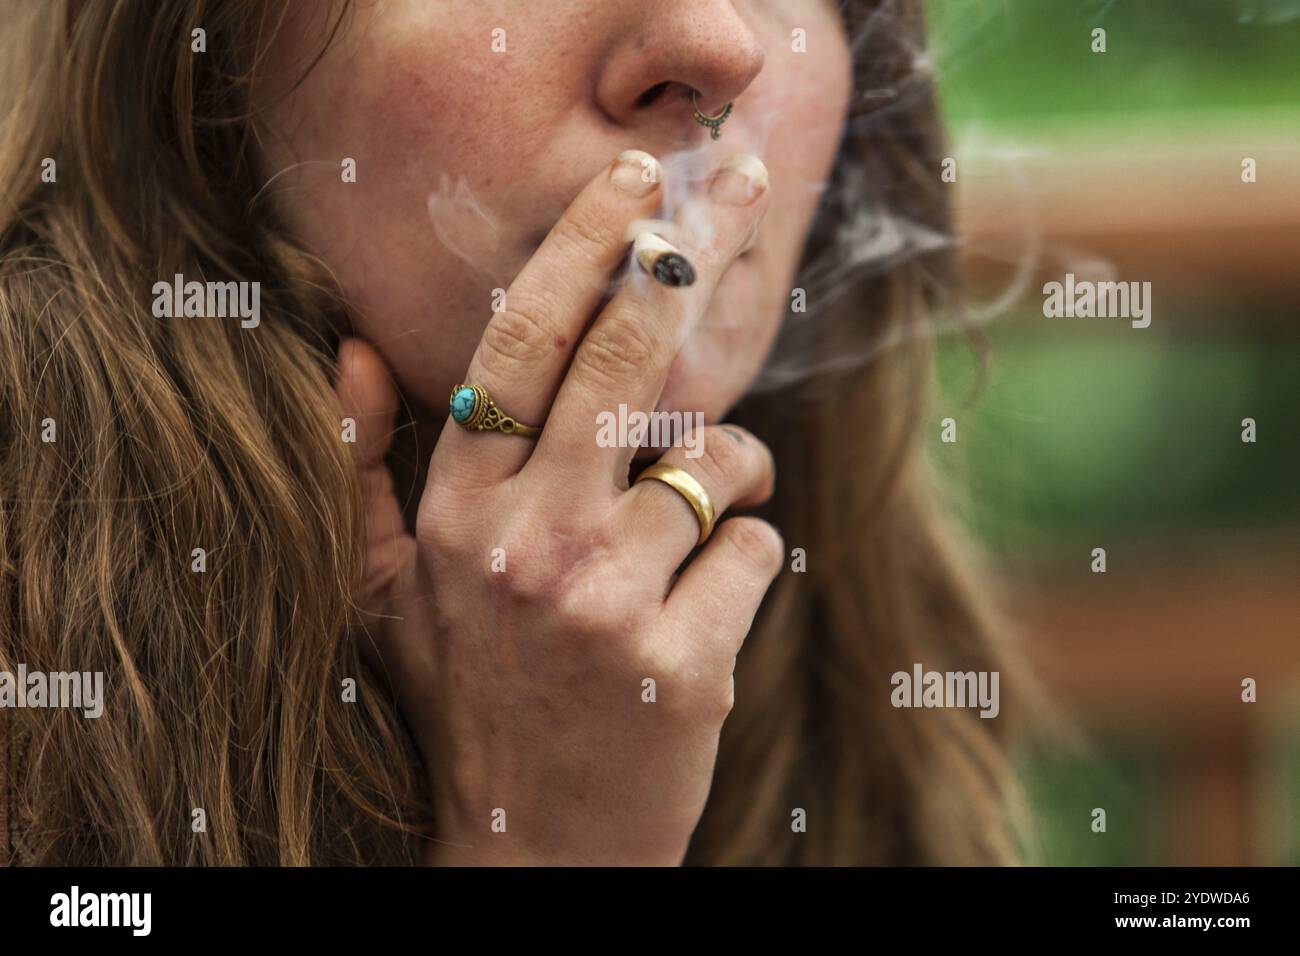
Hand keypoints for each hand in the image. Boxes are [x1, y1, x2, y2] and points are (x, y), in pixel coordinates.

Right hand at [337, 149, 779, 865]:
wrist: (535, 851)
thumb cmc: (470, 705)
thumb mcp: (385, 596)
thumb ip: (362, 473)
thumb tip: (352, 351)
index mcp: (457, 519)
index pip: (519, 350)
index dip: (583, 250)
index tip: (634, 183)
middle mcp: (528, 548)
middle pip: (628, 364)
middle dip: (685, 270)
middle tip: (739, 197)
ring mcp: (609, 605)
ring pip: (723, 462)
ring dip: (732, 473)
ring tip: (695, 522)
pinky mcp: (689, 662)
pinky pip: (760, 546)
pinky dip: (748, 558)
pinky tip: (704, 605)